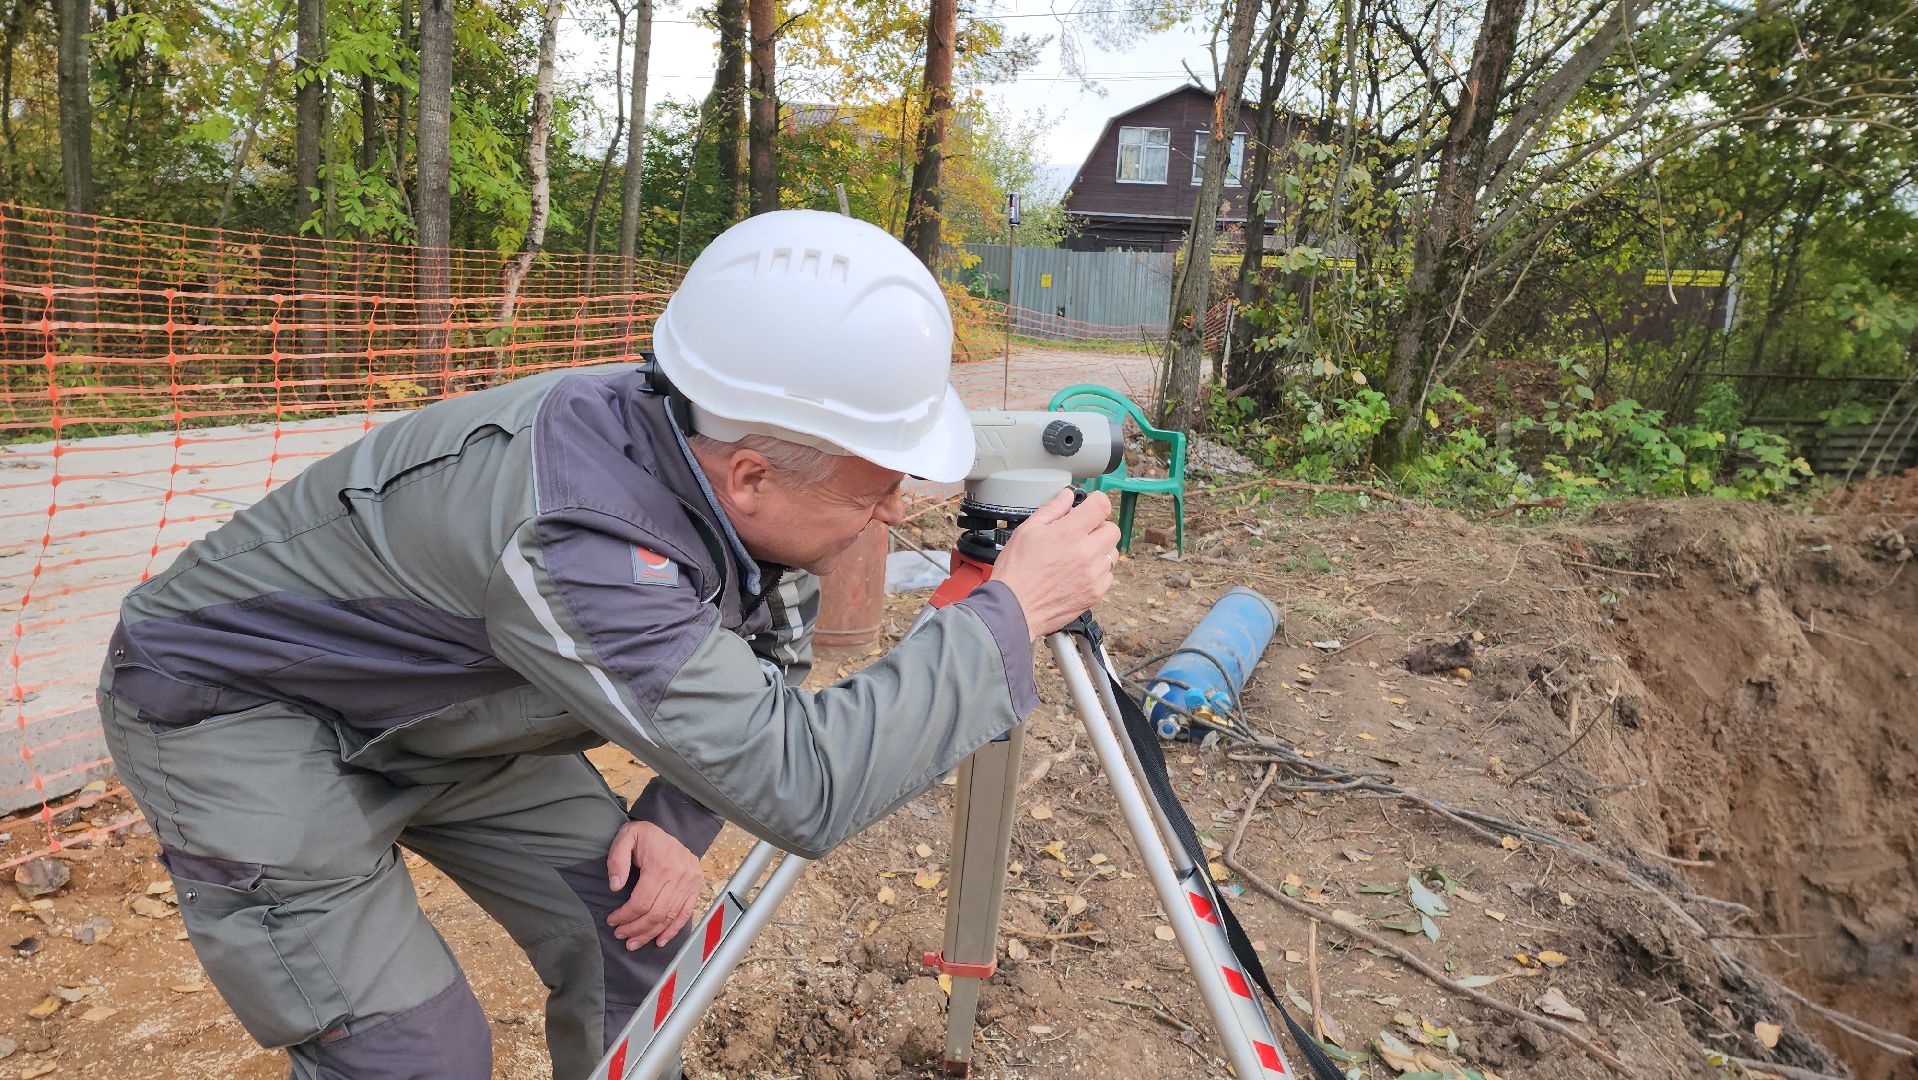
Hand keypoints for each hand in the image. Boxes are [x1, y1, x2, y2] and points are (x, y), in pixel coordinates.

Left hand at [604, 820, 703, 948]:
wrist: (665, 828)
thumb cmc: (643, 835)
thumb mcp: (625, 838)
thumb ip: (617, 861)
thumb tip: (616, 887)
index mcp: (661, 865)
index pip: (642, 901)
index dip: (626, 916)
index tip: (613, 921)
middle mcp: (679, 875)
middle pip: (656, 913)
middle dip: (636, 929)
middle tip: (621, 936)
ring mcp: (690, 882)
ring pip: (670, 917)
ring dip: (651, 933)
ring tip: (634, 943)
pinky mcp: (696, 886)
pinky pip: (686, 913)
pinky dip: (673, 930)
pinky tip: (660, 940)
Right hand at [991, 489, 1120, 639]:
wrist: (1014, 609)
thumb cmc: (1015, 572)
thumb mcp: (1026, 531)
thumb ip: (1051, 510)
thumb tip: (1066, 497)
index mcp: (1069, 533)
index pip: (1102, 506)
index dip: (1096, 502)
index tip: (1090, 507)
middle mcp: (1086, 553)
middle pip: (1113, 529)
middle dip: (1099, 527)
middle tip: (1081, 533)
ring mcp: (1093, 575)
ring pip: (1112, 553)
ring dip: (1100, 550)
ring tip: (1078, 555)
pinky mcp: (1095, 593)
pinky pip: (1108, 575)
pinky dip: (1098, 572)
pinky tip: (1079, 573)